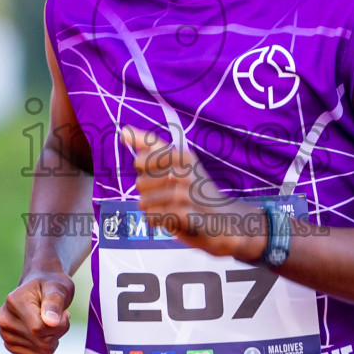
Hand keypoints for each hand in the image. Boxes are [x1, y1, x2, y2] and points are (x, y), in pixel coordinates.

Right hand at [0, 272, 74, 353]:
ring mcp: (5, 334)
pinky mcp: (12, 346)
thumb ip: (54, 303)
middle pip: (42, 341)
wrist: (40, 289)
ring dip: (54, 338)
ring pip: (43, 351)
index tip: (64, 312)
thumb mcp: (57, 288)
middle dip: (58, 331)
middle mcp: (4, 319)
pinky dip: (49, 346)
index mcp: (13, 302)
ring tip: (49, 321)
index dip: (60, 324)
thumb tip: (51, 321)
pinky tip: (45, 332)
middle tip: (57, 316)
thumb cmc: (51, 286)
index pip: (39, 328)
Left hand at [119, 124, 266, 261]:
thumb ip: (152, 148)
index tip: (156, 175)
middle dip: (147, 194)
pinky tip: (167, 220)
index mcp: (183, 156)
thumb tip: (123, 130)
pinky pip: (155, 217)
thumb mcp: (179, 165)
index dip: (145, 169)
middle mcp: (185, 170)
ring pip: (145, 202)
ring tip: (164, 211)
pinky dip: (158, 221)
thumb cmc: (198, 194)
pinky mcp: (189, 213)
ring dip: (152, 211)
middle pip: (140, 182)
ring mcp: (188, 192)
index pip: (146, 153)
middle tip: (164, 199)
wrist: (230, 222)